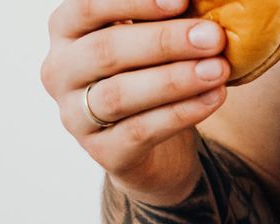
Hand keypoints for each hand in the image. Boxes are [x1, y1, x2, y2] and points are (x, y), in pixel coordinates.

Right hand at [40, 0, 230, 203]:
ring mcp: (75, 116)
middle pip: (106, 51)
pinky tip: (213, 97)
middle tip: (213, 37)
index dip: (133, 2)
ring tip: (219, 69)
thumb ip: (164, 19)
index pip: (88, 8)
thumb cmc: (148, 74)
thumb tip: (199, 1)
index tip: (181, 0)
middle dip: (164, 42)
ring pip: (120, 95)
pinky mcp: (102, 152)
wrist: (151, 147)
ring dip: (175, 80)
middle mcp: (60, 72)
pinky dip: (181, 113)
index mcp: (66, 31)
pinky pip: (140, 131)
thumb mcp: (149, 40)